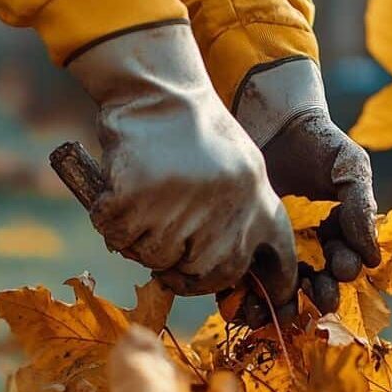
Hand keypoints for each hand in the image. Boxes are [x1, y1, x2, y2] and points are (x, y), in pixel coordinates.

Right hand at [67, 23, 297, 302]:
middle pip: (208, 276)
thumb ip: (241, 216)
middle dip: (185, 270)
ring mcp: (182, 211)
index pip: (280, 262)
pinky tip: (117, 194)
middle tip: (166, 244)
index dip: (273, 288)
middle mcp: (228, 213)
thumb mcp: (239, 169)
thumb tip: (232, 271)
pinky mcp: (137, 204)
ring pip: (157, 260)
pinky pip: (120, 237)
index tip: (263, 302)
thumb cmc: (194, 127)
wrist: (159, 89)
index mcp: (260, 201)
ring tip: (142, 202)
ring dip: (143, 241)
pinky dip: (112, 222)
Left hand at [235, 59, 380, 314]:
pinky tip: (242, 299)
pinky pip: (240, 278)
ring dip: (278, 306)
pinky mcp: (238, 244)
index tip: (340, 268)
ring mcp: (270, 249)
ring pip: (276, 290)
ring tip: (277, 309)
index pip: (342, 267)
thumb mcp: (350, 167)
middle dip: (317, 296)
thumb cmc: (318, 142)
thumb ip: (361, 207)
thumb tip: (373, 259)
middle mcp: (305, 249)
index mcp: (336, 236)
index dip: (343, 273)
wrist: (272, 120)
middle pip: (312, 286)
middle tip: (315, 295)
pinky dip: (241, 295)